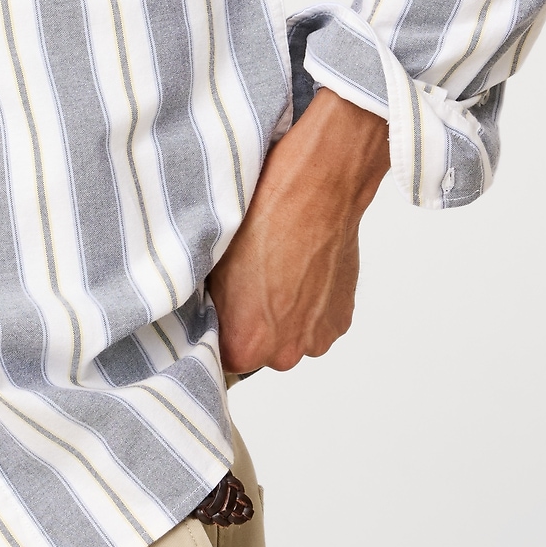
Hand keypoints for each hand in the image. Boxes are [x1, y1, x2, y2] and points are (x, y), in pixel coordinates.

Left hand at [208, 90, 389, 373]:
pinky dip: (308, 304)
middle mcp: (287, 352)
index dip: (218, 330)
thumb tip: (204, 319)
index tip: (218, 309)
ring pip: (289, 336)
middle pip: (259, 352)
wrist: (317, 187)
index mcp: (248, 345)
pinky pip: (314, 322)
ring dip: (283, 316)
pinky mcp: (342, 318)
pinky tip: (301, 269)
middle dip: (252, 325)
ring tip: (278, 272)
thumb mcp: (212, 265)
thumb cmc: (262, 218)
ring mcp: (319, 336)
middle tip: (249, 283)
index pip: (221, 359)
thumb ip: (210, 309)